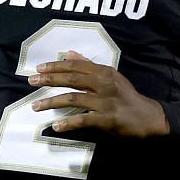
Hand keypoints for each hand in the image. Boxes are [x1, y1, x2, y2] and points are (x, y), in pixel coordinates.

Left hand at [28, 51, 170, 138]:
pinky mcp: (107, 119)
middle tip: (31, 82)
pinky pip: (84, 120)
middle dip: (49, 80)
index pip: (75, 65)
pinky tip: (56, 126)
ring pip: (74, 99)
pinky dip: (69, 123)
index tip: (39, 68)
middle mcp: (104, 84)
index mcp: (104, 72)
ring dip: (52, 102)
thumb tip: (69, 53)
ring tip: (36, 106)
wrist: (147, 117)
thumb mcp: (110, 77)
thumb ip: (89, 66)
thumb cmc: (126, 96)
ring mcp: (105, 102)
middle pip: (72, 79)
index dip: (56, 66)